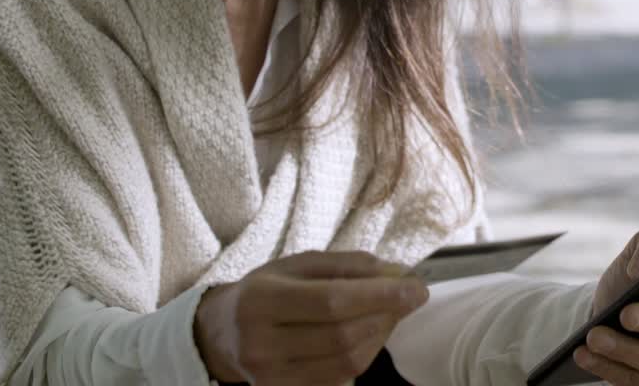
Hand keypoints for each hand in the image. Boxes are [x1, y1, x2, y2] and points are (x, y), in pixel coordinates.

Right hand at [193, 250, 428, 384]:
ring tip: (389, 313)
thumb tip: (398, 273)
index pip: (331, 301)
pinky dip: (364, 355)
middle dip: (386, 315)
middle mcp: (261, 344)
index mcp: (261, 300)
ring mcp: (271, 377)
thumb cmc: (266, 291)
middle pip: (343, 335)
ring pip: (347, 362)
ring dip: (380, 336)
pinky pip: (339, 379)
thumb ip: (348, 265)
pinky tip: (368, 335)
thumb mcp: (298, 265)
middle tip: (410, 297)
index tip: (416, 287)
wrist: (221, 334)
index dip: (379, 296)